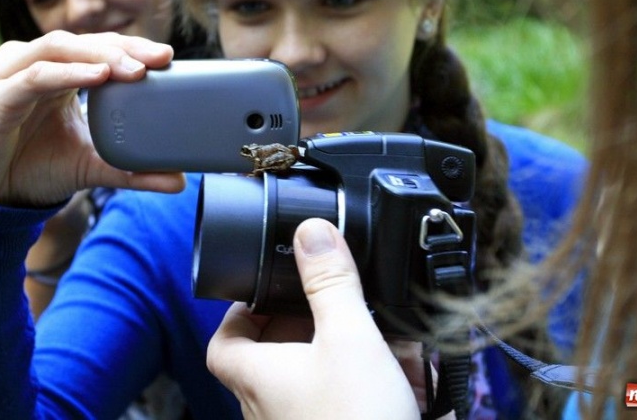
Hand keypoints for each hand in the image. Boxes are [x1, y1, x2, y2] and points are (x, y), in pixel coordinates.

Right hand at [0, 31, 183, 206]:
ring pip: (58, 48)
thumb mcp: (92, 166)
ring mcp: (10, 76)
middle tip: (158, 59)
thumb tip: (178, 181)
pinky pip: (33, 77)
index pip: (100, 47)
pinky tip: (96, 77)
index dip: (133, 47)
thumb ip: (133, 170)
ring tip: (131, 69)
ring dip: (98, 55)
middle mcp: (33, 64)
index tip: (168, 57)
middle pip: (84, 41)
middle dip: (124, 47)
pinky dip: (66, 73)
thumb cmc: (34, 167)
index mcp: (59, 71)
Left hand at [207, 218, 420, 419]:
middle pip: (275, 353)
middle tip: (343, 301)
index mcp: (260, 377)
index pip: (224, 340)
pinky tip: (412, 375)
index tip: (270, 284)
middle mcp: (272, 405)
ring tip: (391, 336)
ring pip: (319, 376)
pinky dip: (375, 380)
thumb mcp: (349, 341)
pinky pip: (347, 399)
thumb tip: (311, 234)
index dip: (241, 310)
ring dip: (353, 350)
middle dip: (314, 322)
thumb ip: (331, 284)